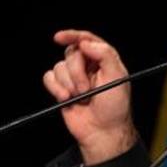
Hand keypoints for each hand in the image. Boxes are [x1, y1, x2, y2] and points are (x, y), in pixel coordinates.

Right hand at [44, 29, 138, 164]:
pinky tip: (66, 98)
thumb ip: (105, 54)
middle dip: (76, 72)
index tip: (60, 37)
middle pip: (71, 54)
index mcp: (103, 60)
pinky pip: (49, 78)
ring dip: (68, 83)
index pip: (86, 39)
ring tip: (80, 97)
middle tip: (87, 89)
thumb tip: (86, 42)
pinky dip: (55, 87)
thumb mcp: (117, 77)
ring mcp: (73, 77)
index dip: (73, 35)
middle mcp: (87, 66)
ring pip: (59, 67)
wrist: (102, 131)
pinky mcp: (61, 89)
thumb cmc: (115, 107)